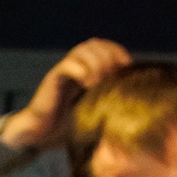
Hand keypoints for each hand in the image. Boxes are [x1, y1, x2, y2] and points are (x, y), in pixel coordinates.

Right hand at [0, 39, 130, 149]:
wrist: (42, 133)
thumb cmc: (69, 125)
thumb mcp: (95, 107)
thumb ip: (109, 95)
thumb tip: (133, 91)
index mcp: (86, 67)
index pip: (105, 46)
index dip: (118, 51)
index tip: (127, 68)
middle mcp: (74, 64)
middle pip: (94, 43)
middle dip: (108, 56)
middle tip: (112, 75)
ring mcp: (63, 70)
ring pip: (81, 50)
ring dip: (95, 62)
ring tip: (99, 81)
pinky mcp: (52, 78)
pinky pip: (68, 65)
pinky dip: (81, 71)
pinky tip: (87, 85)